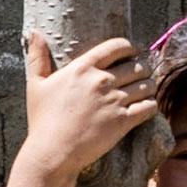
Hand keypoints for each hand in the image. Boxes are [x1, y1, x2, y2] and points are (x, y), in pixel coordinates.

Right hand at [22, 32, 158, 183]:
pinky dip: (151, 106)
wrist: (51, 153)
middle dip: (143, 69)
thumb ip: (38, 57)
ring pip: (146, 85)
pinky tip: (148, 107)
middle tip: (143, 75)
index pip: (118, 46)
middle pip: (137, 66)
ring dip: (149, 87)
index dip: (131, 47)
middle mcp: (101, 80)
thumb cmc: (42, 122)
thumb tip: (34, 32)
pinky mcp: (121, 122)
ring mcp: (113, 101)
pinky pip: (148, 107)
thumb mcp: (36, 86)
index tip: (135, 53)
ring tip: (147, 90)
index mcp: (83, 67)